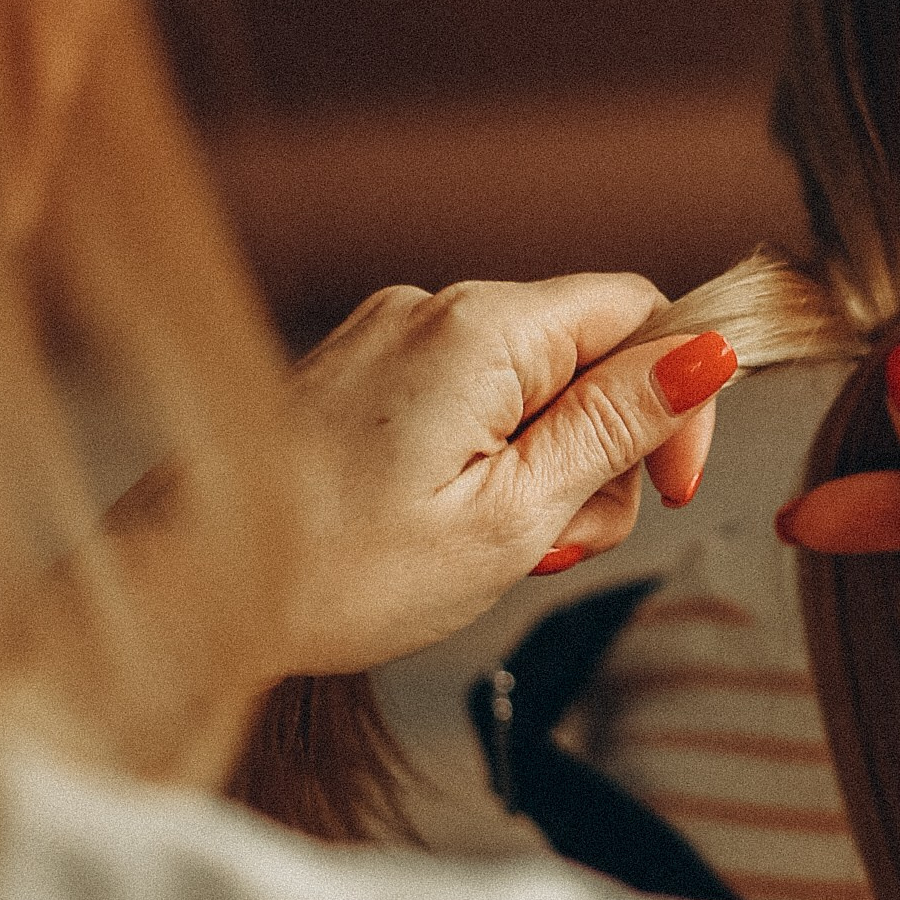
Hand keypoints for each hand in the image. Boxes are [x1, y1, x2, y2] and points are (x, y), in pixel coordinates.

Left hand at [268, 274, 736, 674]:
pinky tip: (442, 526)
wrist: (191, 591)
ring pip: (527, 385)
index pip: (638, 311)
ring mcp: (389, 335)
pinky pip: (465, 398)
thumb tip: (708, 353)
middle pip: (585, 354)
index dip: (678, 399)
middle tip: (551, 544)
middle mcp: (433, 307)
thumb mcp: (512, 515)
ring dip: (540, 469)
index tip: (666, 490)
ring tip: (486, 547)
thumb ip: (615, 426)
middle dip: (599, 452)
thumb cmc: (340, 572)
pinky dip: (482, 461)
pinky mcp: (358, 371)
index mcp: (482, 329)